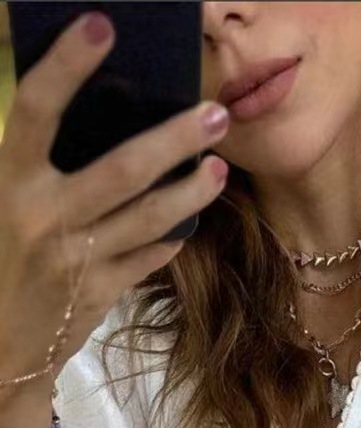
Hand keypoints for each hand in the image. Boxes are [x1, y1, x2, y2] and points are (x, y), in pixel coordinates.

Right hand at [0, 11, 231, 401]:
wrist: (0, 342)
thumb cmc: (3, 254)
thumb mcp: (6, 200)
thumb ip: (40, 162)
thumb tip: (97, 112)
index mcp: (12, 181)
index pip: (36, 109)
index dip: (67, 65)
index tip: (101, 25)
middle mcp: (46, 218)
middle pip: (123, 169)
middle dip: (174, 139)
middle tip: (215, 112)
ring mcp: (78, 259)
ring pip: (149, 217)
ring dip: (191, 191)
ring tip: (219, 167)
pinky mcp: (100, 293)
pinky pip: (148, 257)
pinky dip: (172, 237)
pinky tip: (192, 219)